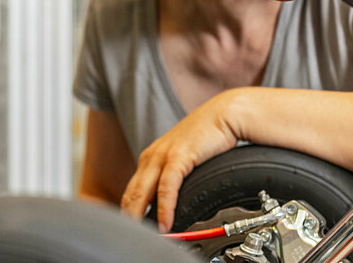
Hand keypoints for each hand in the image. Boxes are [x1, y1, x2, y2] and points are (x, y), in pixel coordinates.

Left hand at [121, 89, 244, 230]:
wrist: (223, 115)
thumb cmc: (206, 137)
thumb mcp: (183, 158)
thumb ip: (172, 176)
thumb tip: (170, 202)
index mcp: (150, 158)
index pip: (132, 191)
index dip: (129, 212)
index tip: (132, 229)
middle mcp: (152, 157)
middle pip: (131, 194)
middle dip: (129, 218)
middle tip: (132, 238)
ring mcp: (163, 156)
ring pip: (143, 191)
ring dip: (141, 216)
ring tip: (145, 235)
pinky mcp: (179, 156)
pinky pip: (167, 187)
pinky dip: (165, 208)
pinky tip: (166, 223)